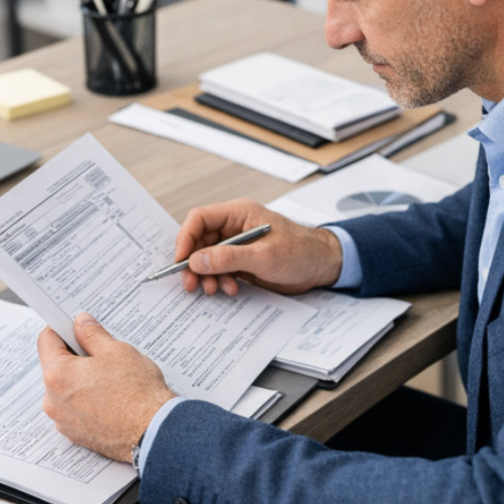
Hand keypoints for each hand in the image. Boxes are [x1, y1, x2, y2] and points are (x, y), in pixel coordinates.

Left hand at [37, 312, 176, 461]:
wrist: (154, 432)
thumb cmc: (137, 394)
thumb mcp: (115, 351)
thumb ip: (92, 334)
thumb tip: (82, 324)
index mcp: (58, 375)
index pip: (47, 340)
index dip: (61, 328)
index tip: (73, 326)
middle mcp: (53, 401)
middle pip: (56, 366)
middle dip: (75, 355)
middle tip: (100, 352)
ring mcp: (64, 420)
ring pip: (66, 389)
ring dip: (81, 379)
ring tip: (109, 378)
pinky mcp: (76, 434)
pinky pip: (75, 409)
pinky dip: (87, 400)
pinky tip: (109, 397)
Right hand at [176, 198, 342, 294]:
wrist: (322, 266)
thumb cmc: (302, 251)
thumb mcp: (264, 256)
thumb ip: (229, 258)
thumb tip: (196, 260)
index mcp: (239, 213)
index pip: (200, 218)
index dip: (186, 238)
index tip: (181, 260)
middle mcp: (234, 227)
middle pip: (200, 241)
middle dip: (194, 263)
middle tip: (191, 283)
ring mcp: (237, 245)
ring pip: (207, 258)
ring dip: (207, 276)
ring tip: (214, 289)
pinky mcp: (241, 261)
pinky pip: (219, 270)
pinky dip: (219, 281)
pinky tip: (230, 289)